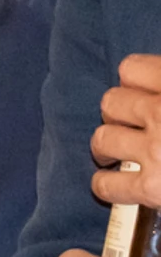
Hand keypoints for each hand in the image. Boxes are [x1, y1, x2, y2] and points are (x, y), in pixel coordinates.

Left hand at [92, 54, 160, 210]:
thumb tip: (148, 82)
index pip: (130, 68)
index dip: (135, 82)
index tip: (144, 92)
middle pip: (111, 102)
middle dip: (118, 114)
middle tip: (134, 126)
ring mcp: (157, 149)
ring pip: (102, 139)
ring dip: (108, 147)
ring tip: (122, 155)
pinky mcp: (154, 188)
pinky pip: (106, 184)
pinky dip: (107, 186)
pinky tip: (118, 187)